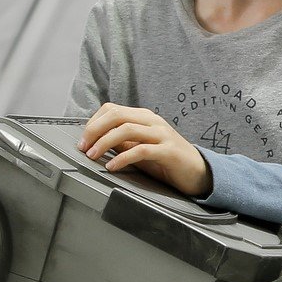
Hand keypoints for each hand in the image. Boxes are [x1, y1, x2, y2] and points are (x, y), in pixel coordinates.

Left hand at [78, 103, 211, 196]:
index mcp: (144, 117)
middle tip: (83, 147)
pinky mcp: (169, 151)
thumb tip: (96, 141)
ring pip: (126, 129)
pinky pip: (141, 150)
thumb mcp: (139, 148)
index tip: (83, 140)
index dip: (93, 123)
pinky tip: (112, 167)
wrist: (198, 172)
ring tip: (93, 156)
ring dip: (104, 143)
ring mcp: (162, 134)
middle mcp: (152, 121)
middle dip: (94, 130)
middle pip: (116, 115)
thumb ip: (122, 142)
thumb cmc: (166, 161)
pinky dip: (122, 158)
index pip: (112, 109)